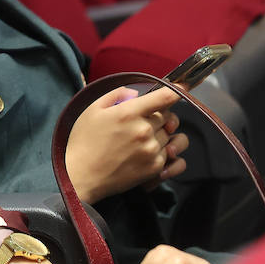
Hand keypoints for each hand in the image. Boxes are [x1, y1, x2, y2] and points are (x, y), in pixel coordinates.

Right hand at [67, 86, 189, 202]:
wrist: (81, 176)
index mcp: (129, 112)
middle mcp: (144, 130)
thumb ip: (117, 94)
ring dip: (160, 135)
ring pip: (170, 135)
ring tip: (139, 140)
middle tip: (143, 121)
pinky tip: (143, 153)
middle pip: (168, 116)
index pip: (165, 97)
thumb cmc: (84, 142)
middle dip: (160, 116)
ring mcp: (151, 150)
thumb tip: (137, 93)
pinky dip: (161, 151)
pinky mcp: (155, 167)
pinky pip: (170, 154)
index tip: (183, 87)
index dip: (178, 90)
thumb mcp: (93, 109)